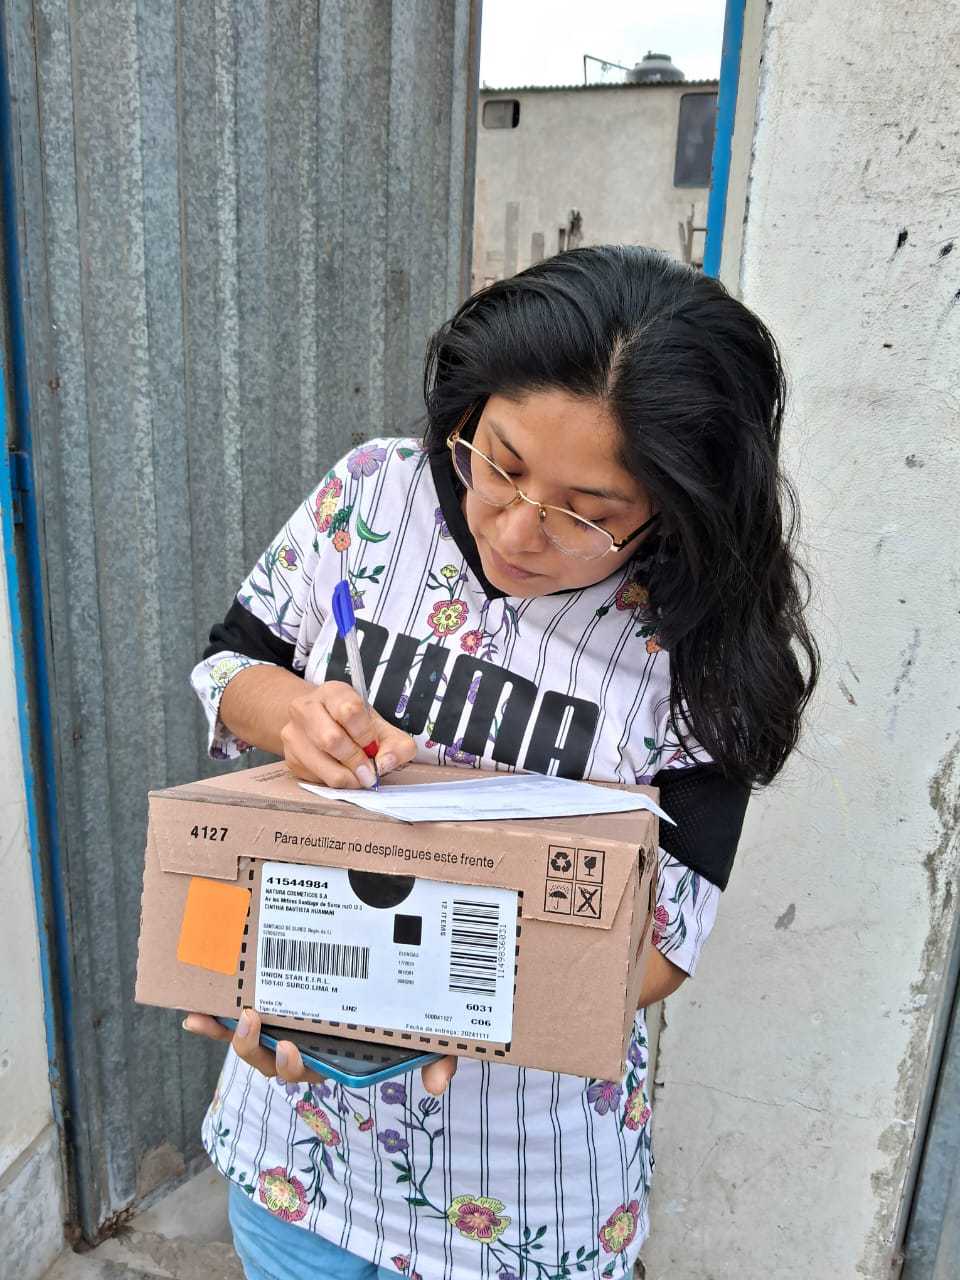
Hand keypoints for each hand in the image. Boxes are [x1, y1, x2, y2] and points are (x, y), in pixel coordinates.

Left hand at [183, 1009, 457, 1094]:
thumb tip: (440, 1083)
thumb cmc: (404, 1025)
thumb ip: (434, 1059)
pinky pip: (234, 1024)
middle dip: (253, 1048)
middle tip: (254, 1020)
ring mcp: (282, 1034)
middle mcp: (302, 1053)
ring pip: (249, 1045)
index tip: (289, 1047)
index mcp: (331, 1061)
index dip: (290, 1065)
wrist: (396, 1001)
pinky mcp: (269, 1014)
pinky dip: (212, 1024)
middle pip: (267, 1062)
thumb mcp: (424, 1039)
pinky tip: (190, 1015)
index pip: (306, 1072)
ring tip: (220, 1014)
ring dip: (229, 1034)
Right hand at [281, 681, 415, 788]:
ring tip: (358, 776)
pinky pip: (314, 777)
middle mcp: (306, 707)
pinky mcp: (289, 757)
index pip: (349, 710)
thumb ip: (397, 745)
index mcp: (333, 692)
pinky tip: (341, 773)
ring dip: (346, 776)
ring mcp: (293, 733)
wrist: (324, 725)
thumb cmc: (356, 726)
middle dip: (356, 760)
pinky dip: (333, 782)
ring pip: (321, 763)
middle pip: (331, 739)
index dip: (365, 735)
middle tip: (368, 772)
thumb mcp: (382, 728)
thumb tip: (385, 763)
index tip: (374, 747)